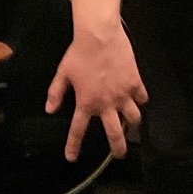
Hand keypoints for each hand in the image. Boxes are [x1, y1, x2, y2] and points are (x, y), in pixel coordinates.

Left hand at [45, 18, 146, 160]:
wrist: (99, 36)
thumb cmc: (79, 53)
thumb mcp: (63, 73)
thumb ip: (56, 93)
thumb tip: (50, 109)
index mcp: (86, 103)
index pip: (78, 130)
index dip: (73, 146)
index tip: (71, 158)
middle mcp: (106, 104)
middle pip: (115, 134)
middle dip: (118, 148)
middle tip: (120, 154)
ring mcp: (123, 94)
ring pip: (134, 118)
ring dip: (132, 123)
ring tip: (131, 124)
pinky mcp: (135, 82)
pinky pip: (142, 98)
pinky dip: (141, 100)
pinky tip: (139, 99)